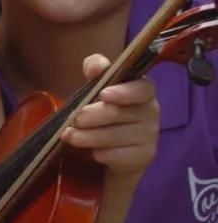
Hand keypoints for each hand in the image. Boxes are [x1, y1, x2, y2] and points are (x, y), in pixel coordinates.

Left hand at [63, 55, 158, 177]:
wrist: (117, 151)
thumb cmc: (106, 114)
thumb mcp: (98, 90)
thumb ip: (97, 72)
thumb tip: (95, 65)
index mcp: (143, 90)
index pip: (142, 89)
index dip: (123, 92)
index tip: (103, 94)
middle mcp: (152, 111)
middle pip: (119, 113)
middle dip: (91, 116)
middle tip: (72, 120)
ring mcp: (150, 136)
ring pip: (115, 136)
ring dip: (88, 137)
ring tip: (70, 136)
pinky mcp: (144, 157)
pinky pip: (118, 155)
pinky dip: (100, 154)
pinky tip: (92, 152)